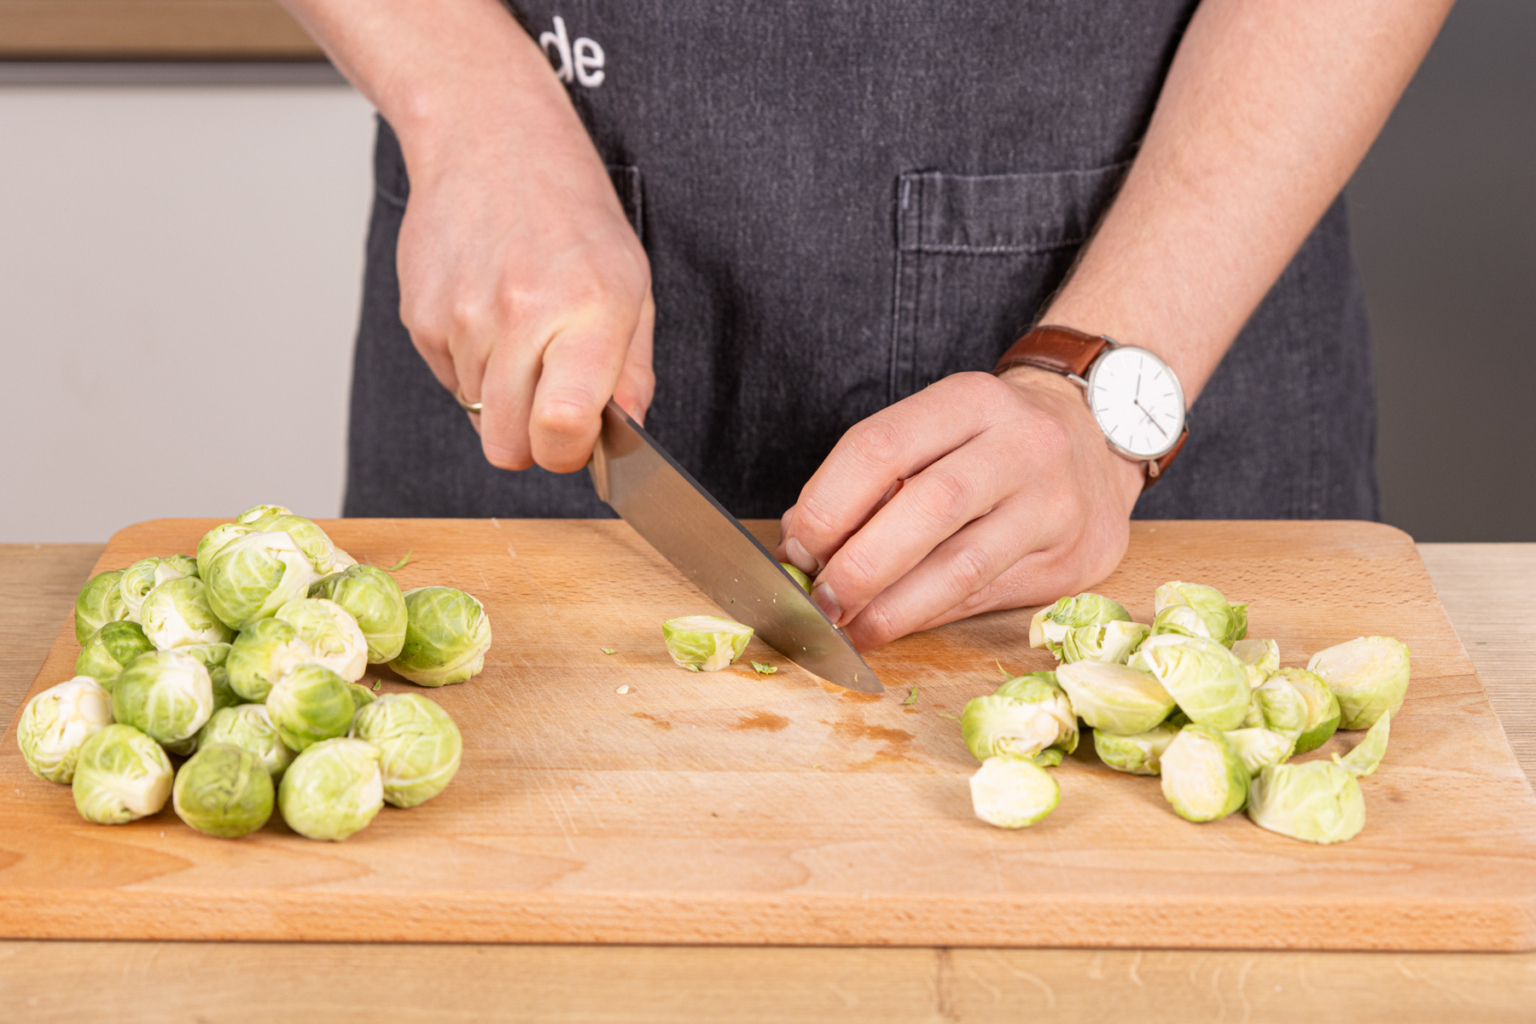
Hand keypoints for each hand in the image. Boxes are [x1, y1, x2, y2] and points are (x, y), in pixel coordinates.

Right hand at [395, 88, 653, 472]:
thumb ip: (632, 370)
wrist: (492, 143)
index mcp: (587, 311)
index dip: (569, 453)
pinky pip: (450, 382)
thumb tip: (626, 432)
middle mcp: (520, 316)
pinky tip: (490, 315)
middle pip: (508, 447)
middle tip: (552, 404)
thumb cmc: (572, 215)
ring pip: (479, 416)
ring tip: (523, 334)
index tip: (578, 440)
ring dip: (503, 396)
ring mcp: (462, 319)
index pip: (562, 427)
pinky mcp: (420, 319)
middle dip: (533, 442)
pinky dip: (473, 366)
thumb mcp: (632, 286)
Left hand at [774, 370, 1143, 649]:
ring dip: (893, 606)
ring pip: (962, 564)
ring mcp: (1055, 504)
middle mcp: (1022, 445)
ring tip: (850, 628)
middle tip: (819, 599)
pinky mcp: (1071, 559)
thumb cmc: (992, 441)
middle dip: (860, 563)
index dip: (828, 504)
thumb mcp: (937, 430)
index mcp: (972, 400)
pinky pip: (985, 595)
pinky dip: (929, 616)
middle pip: (927, 506)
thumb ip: (871, 479)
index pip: (882, 446)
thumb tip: (801, 545)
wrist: (1099, 441)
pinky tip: (894, 627)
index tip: (797, 547)